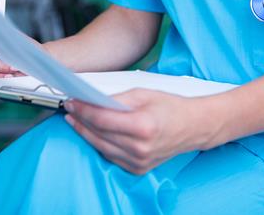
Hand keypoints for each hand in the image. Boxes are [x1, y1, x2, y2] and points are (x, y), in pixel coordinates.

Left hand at [64, 89, 210, 174]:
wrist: (193, 127)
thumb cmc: (171, 107)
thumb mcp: (144, 94)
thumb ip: (117, 99)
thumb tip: (92, 100)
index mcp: (142, 126)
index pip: (102, 119)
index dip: (83, 109)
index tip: (72, 101)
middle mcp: (140, 148)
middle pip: (98, 134)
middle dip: (80, 120)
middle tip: (69, 109)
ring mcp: (139, 161)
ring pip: (101, 147)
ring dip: (86, 133)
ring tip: (76, 120)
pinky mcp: (138, 169)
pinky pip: (111, 156)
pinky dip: (100, 144)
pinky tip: (92, 133)